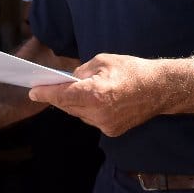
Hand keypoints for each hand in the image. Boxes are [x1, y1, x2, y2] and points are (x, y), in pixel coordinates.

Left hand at [29, 53, 160, 136]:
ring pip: (79, 114)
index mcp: (96, 93)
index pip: (63, 95)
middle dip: (57, 97)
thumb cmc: (133, 70)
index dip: (45, 93)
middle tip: (47, 87)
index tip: (33, 92)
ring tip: (70, 92)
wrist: (160, 89)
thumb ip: (82, 71)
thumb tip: (68, 79)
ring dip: (73, 104)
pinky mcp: (112, 131)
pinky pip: (91, 119)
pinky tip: (91, 100)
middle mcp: (99, 112)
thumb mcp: (103, 61)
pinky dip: (87, 110)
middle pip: (68, 106)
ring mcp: (106, 124)